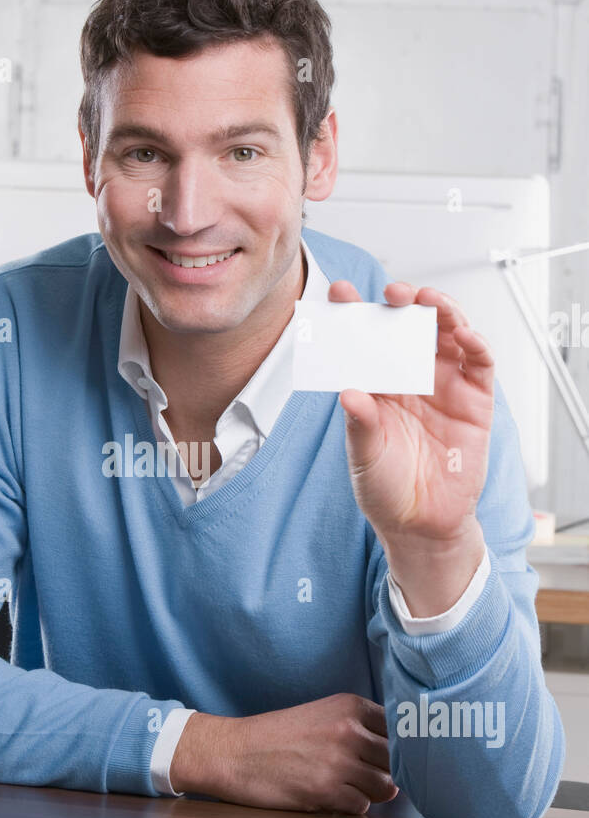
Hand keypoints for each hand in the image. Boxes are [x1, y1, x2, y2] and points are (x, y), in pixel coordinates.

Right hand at [170, 695, 398, 814]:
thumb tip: (402, 755)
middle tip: (361, 775)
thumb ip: (360, 727)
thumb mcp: (322, 714)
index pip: (401, 728)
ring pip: (385, 787)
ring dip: (370, 792)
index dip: (400, 747)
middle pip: (397, 761)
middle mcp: (348, 730)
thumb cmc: (277, 736)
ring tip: (345, 786)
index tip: (389, 756)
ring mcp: (339, 761)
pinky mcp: (326, 791)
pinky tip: (329, 796)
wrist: (234, 753)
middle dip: (384, 772)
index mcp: (350, 706)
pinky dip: (349, 806)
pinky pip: (362, 806)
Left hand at [327, 281, 494, 547]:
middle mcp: (411, 378)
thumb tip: (349, 394)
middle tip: (394, 292)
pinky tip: (465, 334)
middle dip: (403, 302)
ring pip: (448, 335)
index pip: (364, 339)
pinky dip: (476, 345)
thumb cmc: (386, 489)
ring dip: (442, 312)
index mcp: (377, 384)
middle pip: (410, 327)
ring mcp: (445, 386)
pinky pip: (479, 365)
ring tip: (429, 301)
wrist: (421, 525)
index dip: (353, 313)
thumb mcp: (365, 458)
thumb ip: (360, 425)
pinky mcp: (475, 402)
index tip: (338, 292)